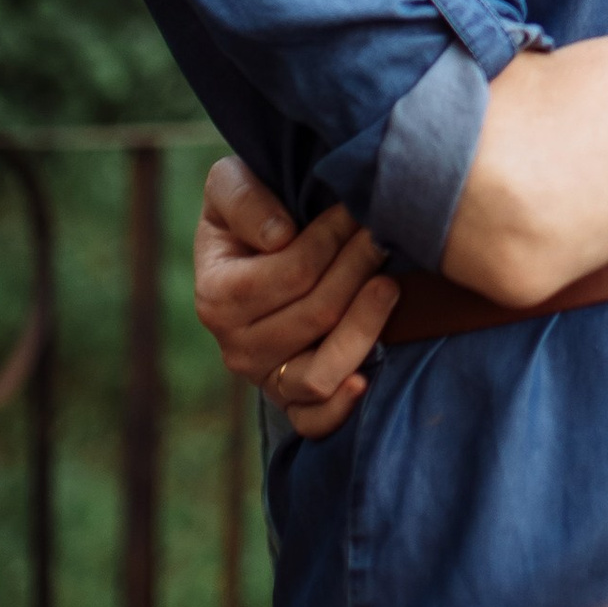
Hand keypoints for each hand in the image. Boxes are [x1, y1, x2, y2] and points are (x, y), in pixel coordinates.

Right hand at [192, 156, 397, 441]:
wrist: (264, 248)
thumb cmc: (253, 211)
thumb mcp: (231, 184)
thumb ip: (244, 198)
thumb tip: (280, 237)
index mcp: (216, 296)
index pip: (292, 271)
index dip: (333, 237)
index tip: (360, 206)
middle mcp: (235, 347)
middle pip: (316, 314)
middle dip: (359, 267)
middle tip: (386, 234)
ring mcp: (265, 379)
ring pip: (319, 372)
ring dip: (365, 325)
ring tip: (391, 284)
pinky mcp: (292, 401)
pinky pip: (314, 422)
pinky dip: (340, 407)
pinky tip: (368, 379)